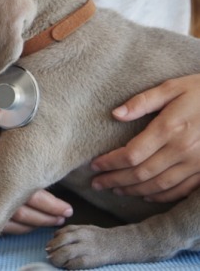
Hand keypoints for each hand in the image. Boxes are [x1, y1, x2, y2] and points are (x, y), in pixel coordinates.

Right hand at [0, 124, 72, 234]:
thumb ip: (20, 139)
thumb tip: (52, 135)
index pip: (32, 196)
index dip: (53, 205)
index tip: (67, 207)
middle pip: (22, 215)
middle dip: (46, 218)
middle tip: (62, 216)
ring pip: (4, 224)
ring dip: (30, 225)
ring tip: (46, 222)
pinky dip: (6, 227)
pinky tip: (20, 223)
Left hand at [90, 74, 199, 201]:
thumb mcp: (172, 87)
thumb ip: (143, 101)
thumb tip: (116, 114)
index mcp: (169, 128)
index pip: (131, 154)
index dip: (110, 163)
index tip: (94, 166)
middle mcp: (182, 150)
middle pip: (140, 173)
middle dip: (115, 180)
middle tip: (97, 184)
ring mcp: (196, 163)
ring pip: (158, 185)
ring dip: (133, 190)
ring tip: (115, 190)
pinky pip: (180, 190)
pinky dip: (160, 196)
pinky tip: (145, 195)